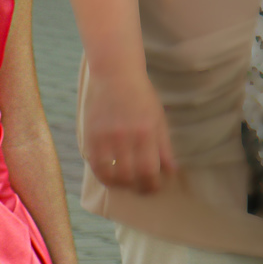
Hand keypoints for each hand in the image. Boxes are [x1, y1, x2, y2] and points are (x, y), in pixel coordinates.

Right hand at [83, 69, 175, 193]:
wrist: (115, 74)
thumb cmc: (141, 96)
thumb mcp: (158, 118)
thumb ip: (164, 146)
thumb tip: (171, 171)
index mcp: (146, 132)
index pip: (150, 171)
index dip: (152, 185)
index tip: (154, 187)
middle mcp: (125, 136)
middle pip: (130, 176)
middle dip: (137, 187)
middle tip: (141, 189)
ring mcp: (106, 137)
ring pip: (111, 174)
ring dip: (120, 185)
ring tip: (125, 184)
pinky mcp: (91, 136)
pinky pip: (95, 165)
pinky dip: (103, 176)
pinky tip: (109, 176)